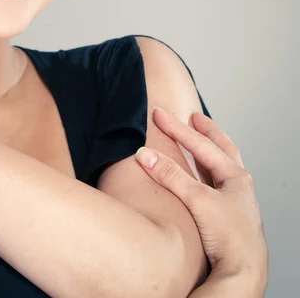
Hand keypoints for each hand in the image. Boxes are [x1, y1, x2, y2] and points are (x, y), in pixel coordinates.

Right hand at [135, 108, 267, 283]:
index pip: (202, 144)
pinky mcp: (227, 216)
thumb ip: (170, 175)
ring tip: (199, 141)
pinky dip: (206, 173)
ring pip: (221, 167)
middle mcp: (239, 186)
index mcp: (236, 177)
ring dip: (209, 151)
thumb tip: (145, 154)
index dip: (177, 128)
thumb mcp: (197, 200)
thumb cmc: (230, 238)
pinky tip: (198, 177)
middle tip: (194, 117)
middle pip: (223, 150)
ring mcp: (235, 202)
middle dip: (208, 132)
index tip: (159, 114)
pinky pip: (216, 185)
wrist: (243, 273)